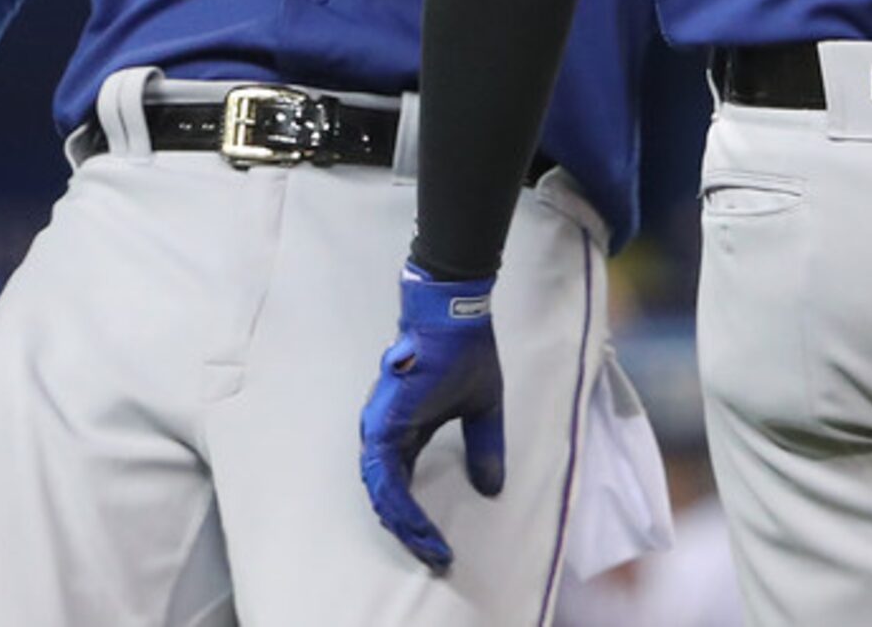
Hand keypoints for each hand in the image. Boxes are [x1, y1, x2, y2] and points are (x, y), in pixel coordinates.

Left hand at [358, 264, 505, 570]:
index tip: (443, 545)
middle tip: (435, 557)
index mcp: (406, 429)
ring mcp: (380, 427)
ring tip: (428, 549)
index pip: (404, 486)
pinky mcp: (382, 423)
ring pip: (382, 492)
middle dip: (410, 531)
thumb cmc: (464, 352)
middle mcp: (386, 432)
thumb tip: (491, 487)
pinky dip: (397, 504)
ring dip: (403, 524)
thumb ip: (482, 447)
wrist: (454, 314)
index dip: (419, 518)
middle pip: (388, 495)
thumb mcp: (481, 408)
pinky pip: (383, 476)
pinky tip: (415, 525)